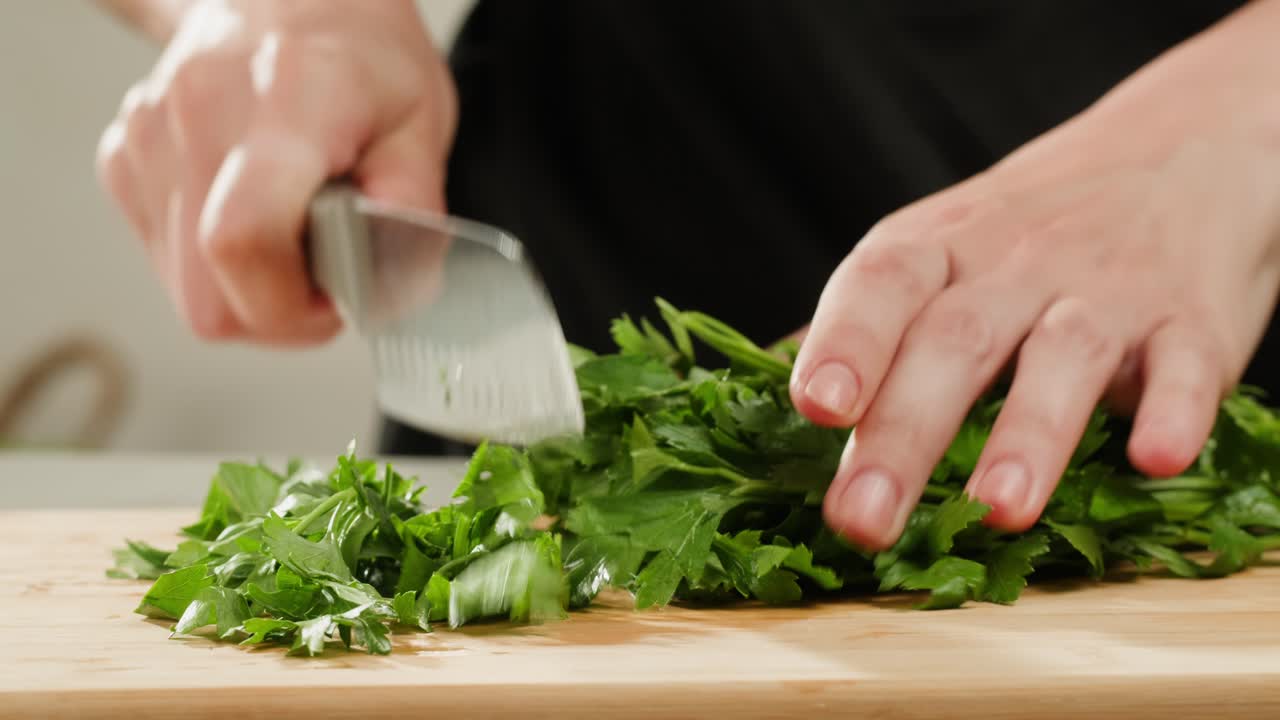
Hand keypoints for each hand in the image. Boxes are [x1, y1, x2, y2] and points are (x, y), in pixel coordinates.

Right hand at [96, 0, 455, 343]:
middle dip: (274, 314)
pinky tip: (255, 218)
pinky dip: (214, 265)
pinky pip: (165, 258)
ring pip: (183, 290)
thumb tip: (388, 296)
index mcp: (283, 106)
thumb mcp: (421, 125)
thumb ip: (411, 216)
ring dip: (246, 293)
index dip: (292, 306)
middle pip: (205, 294)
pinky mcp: (122, 158)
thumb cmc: (360, 54)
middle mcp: (197, 118)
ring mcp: (147, 138)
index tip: (336, 300)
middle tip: (323, 282)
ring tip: (295, 240)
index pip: (243, 242)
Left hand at [791, 39, 1279, 549]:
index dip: (846, 343)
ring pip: (1064, 357)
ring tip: (997, 510)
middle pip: (954, 343)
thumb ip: (863, 324)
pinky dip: (1175, 410)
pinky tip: (1155, 457)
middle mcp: (1015, 264)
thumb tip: (763, 388)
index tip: (817, 408)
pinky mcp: (1192, 321)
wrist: (1177, 150)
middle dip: (905, 435)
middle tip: (863, 518)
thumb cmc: (1024, 233)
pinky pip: (1186, 364)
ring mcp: (1107, 289)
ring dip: (1029, 435)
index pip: (881, 284)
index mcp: (937, 249)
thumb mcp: (934, 253)